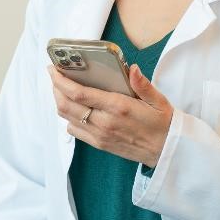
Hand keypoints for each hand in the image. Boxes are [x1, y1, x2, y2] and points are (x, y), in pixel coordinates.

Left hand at [50, 64, 173, 166]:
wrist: (166, 151)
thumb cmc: (163, 124)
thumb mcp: (158, 100)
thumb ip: (142, 84)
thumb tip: (131, 69)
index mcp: (118, 107)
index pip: (79, 93)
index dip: (61, 80)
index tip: (53, 69)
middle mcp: (104, 122)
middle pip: (66, 105)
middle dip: (55, 88)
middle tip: (55, 75)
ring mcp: (99, 135)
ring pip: (67, 117)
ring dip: (60, 101)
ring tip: (62, 89)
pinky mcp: (99, 144)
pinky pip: (74, 130)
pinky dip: (69, 117)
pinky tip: (76, 107)